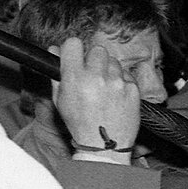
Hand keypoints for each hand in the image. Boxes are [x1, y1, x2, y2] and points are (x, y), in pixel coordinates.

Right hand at [54, 36, 139, 152]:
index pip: (73, 44)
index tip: (75, 56)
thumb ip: (56, 73)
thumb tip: (55, 50)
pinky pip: (127, 75)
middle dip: (94, 59)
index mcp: (75, 78)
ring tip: (105, 87)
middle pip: (97, 50)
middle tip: (92, 73)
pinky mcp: (133, 89)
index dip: (73, 49)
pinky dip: (122, 81)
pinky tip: (116, 95)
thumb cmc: (80, 124)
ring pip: (114, 61)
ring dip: (109, 70)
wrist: (105, 144)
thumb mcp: (60, 100)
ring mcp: (117, 82)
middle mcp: (97, 77)